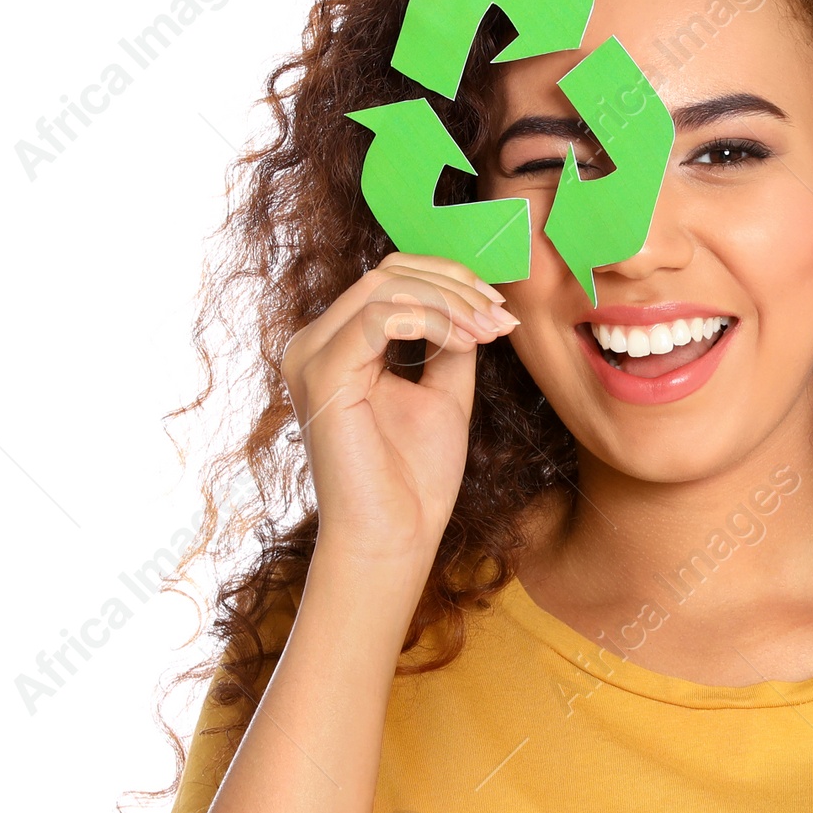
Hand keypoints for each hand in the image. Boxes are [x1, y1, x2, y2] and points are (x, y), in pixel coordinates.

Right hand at [279, 253, 517, 563]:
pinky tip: (466, 344)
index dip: (450, 281)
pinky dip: (432, 322)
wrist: (394, 540)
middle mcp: (314, 345)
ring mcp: (311, 357)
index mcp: (338, 347)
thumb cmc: (413, 481)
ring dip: (451, 303)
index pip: (389, 280)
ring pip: (384, 287)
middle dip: (455, 286)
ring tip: (490, 333)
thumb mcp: (443, 394)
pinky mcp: (321, 375)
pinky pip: (378, 318)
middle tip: (501, 317)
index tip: (501, 311)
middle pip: (386, 272)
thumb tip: (474, 302)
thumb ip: (450, 344)